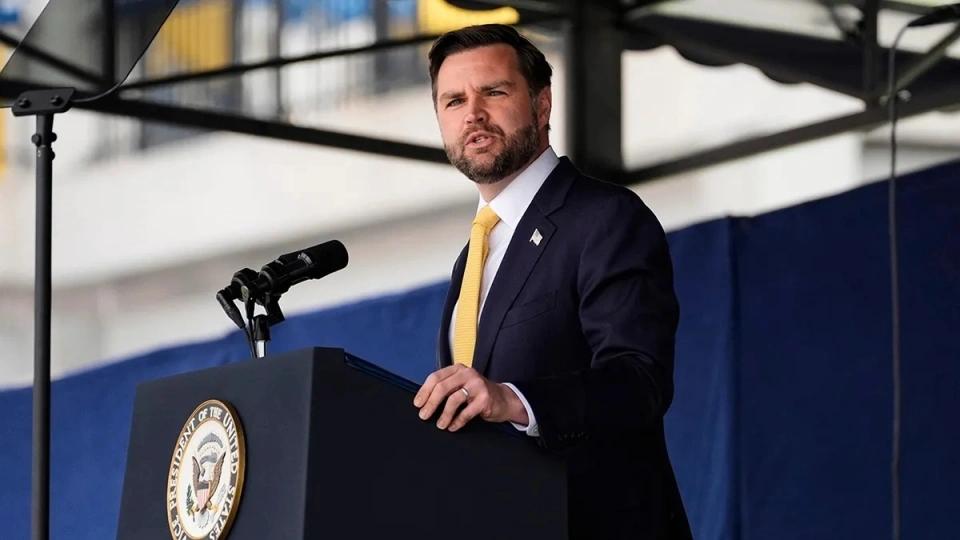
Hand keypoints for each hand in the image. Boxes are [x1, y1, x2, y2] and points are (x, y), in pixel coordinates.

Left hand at [413, 364, 527, 431]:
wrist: (503, 399)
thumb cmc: (477, 394)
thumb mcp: (461, 385)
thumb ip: (445, 388)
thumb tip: (423, 401)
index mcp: (458, 369)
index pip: (436, 377)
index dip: (424, 391)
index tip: (417, 404)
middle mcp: (467, 374)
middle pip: (442, 387)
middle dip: (431, 403)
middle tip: (423, 415)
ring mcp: (477, 385)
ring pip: (453, 399)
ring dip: (444, 415)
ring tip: (440, 425)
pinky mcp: (485, 398)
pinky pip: (466, 412)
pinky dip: (457, 422)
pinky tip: (452, 427)